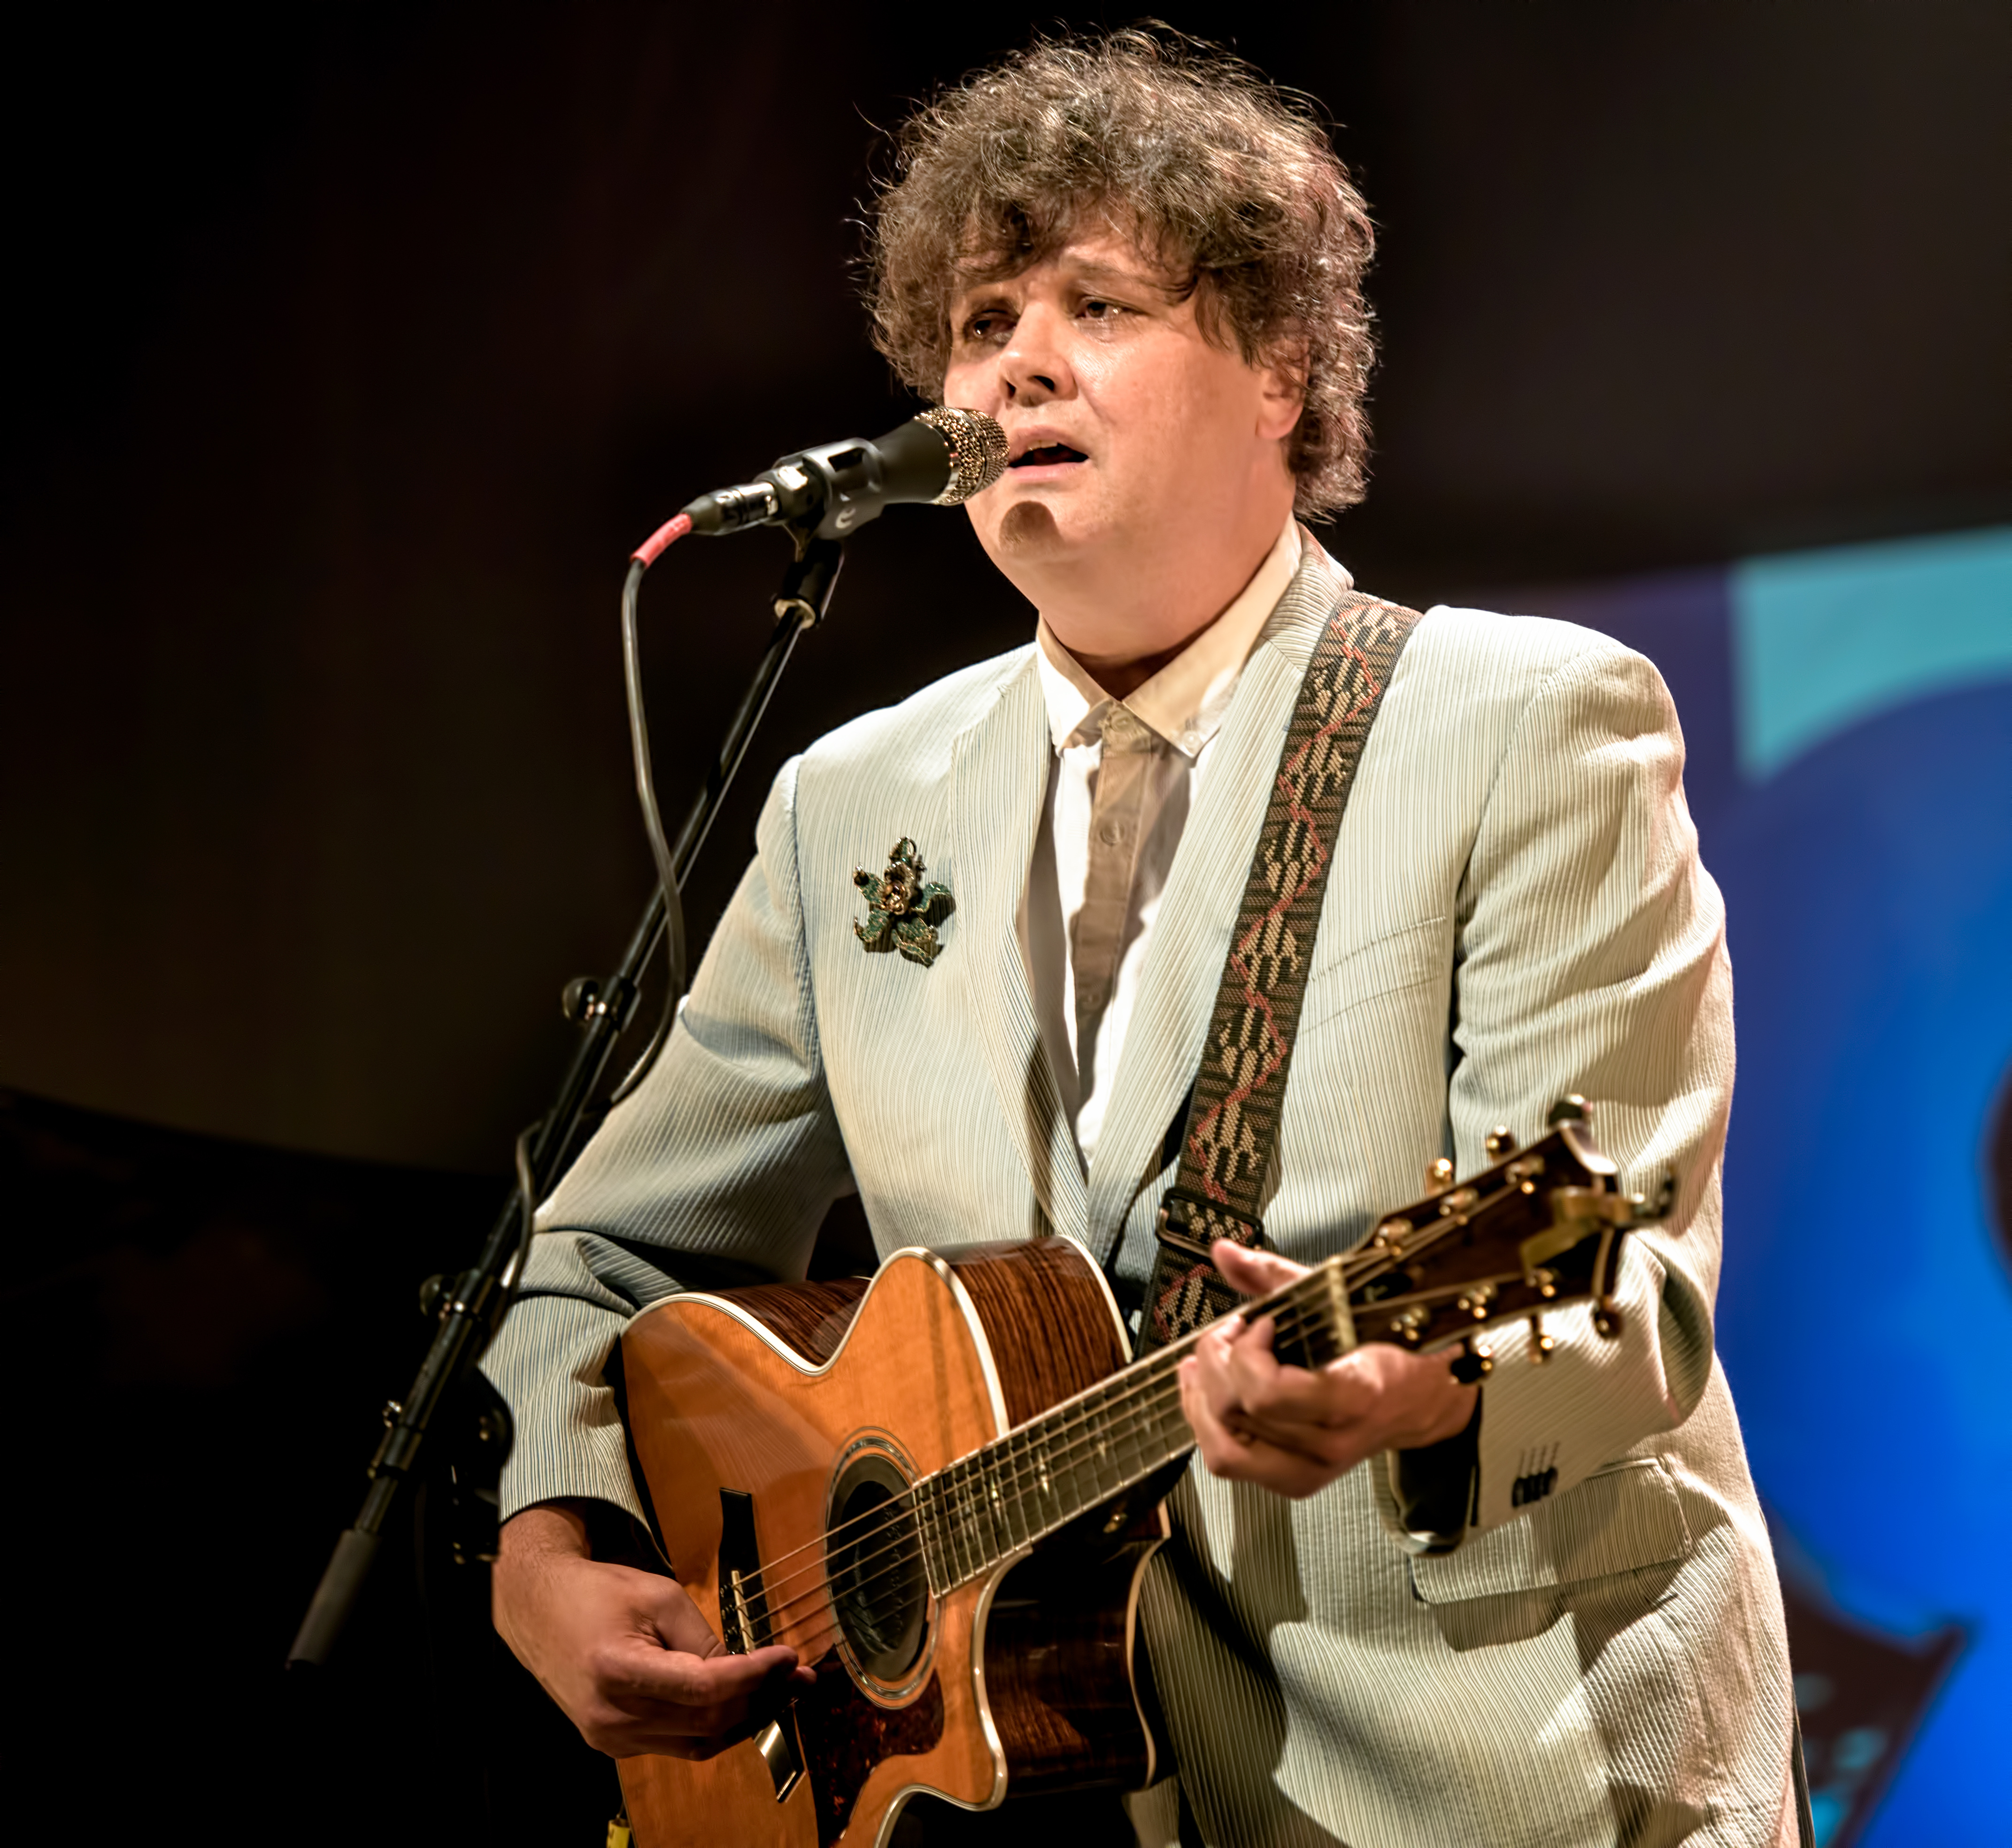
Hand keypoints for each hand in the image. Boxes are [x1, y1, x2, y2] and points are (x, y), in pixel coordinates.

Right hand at [492, 1501, 813, 1758]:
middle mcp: (611, 1717)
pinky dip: (714, 1725)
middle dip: (761, 1698)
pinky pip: (677, 1744)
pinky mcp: (614, 1743)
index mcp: (617, 1671)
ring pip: (697, 1743)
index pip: (704, 1688)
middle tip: (797, 1675)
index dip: (754, 1676)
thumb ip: (701, 1638)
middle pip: (706, 1721)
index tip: (789, 1657)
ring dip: (745, 1718)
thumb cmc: (598, 1593)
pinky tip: (740, 1702)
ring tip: (781, 1691)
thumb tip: (746, 1670)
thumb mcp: (658, 1596)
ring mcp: (611, 1737)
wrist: (539, 1610)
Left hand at [1176, 1242, 1477, 1498]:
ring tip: (1206, 1362)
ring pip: (1223, 1450)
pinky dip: (1207, 1424)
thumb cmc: (1384, 1346)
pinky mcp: (1294, 1482)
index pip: (1268, 1394)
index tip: (1261, 1324)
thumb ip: (1274, 1276)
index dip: (1247, 1353)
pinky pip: (1229, 1464)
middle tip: (1229, 1332)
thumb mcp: (1337, 1300)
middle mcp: (1329, 1444)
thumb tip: (1225, 1252)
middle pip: (1237, 1414)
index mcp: (1352, 1397)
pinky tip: (1207, 1390)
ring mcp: (1310, 1471)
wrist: (1420, 1399)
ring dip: (1200, 1398)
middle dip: (1216, 1362)